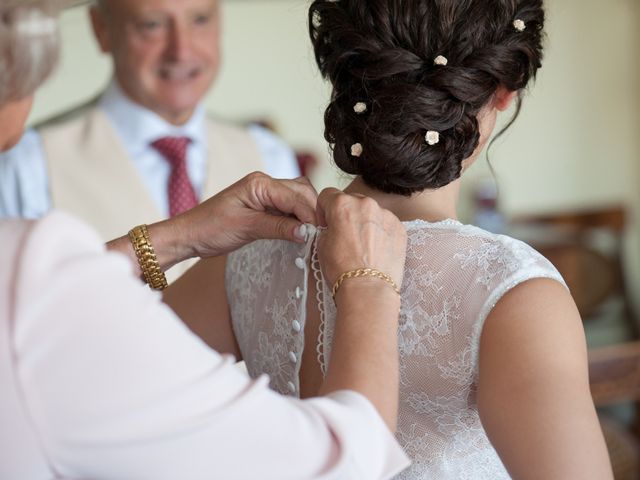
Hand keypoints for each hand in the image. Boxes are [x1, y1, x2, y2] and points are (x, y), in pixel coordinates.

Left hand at [174, 172, 317, 259]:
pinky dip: (298, 220)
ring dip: (308, 215)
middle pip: (302, 193)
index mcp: (260, 183)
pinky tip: (301, 233)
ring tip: (314, 235)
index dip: (311, 215)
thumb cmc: (209, 228)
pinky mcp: (264, 207)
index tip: (322, 234)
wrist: (188, 235)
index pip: (296, 196)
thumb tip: (307, 232)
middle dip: (314, 212)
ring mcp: (265, 195)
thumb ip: (278, 228)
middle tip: (322, 235)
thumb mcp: (246, 228)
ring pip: (298, 200)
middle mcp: (265, 184)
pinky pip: (288, 210)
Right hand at [315, 188, 406, 293]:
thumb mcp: (321, 245)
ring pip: (370, 212)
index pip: (328, 195)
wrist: (368, 289)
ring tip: (362, 246)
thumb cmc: (342, 269)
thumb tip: (333, 227)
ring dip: (364, 223)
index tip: (326, 222)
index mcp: (342, 205)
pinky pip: (386, 223)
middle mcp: (366, 204)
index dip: (324, 210)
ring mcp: (385, 215)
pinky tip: (375, 250)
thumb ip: (327, 228)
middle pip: (351, 201)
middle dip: (346, 214)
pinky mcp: (399, 227)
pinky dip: (380, 232)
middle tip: (344, 235)